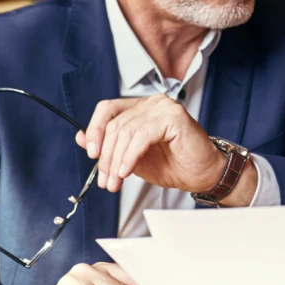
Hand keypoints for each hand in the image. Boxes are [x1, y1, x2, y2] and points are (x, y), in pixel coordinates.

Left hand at [74, 95, 256, 203]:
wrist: (203, 175)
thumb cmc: (174, 165)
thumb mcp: (132, 158)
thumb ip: (110, 146)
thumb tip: (81, 138)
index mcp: (142, 108)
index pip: (108, 109)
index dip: (95, 130)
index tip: (92, 155)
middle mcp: (153, 102)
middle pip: (115, 124)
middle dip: (105, 156)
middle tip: (105, 180)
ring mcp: (164, 107)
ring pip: (126, 132)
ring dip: (116, 161)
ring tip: (115, 181)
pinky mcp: (174, 117)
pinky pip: (141, 137)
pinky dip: (130, 156)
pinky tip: (126, 172)